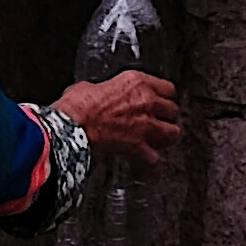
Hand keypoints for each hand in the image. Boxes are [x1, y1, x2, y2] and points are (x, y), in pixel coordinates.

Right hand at [58, 70, 182, 160]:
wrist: (73, 123)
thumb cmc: (78, 104)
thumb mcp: (93, 85)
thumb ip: (106, 90)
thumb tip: (98, 96)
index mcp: (137, 82)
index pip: (168, 88)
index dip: (165, 97)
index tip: (161, 102)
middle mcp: (147, 102)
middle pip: (173, 110)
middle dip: (166, 117)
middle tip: (159, 121)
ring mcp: (145, 125)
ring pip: (173, 133)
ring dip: (166, 138)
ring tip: (160, 141)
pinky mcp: (138, 146)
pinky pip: (155, 158)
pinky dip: (151, 162)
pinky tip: (147, 163)